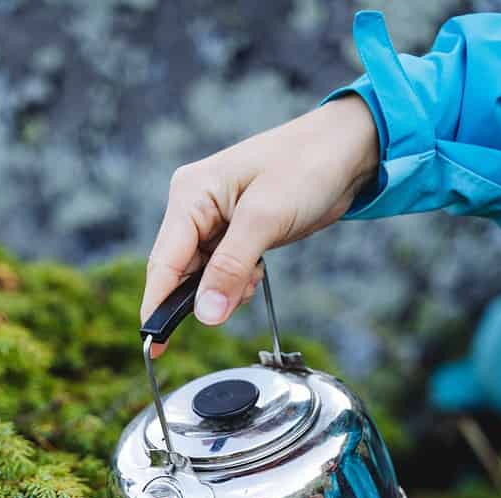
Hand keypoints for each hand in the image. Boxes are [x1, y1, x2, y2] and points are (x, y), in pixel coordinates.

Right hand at [141, 95, 378, 355]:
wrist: (347, 149)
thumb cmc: (306, 166)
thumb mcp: (265, 219)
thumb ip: (230, 268)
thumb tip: (204, 314)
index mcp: (190, 194)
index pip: (163, 261)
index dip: (157, 305)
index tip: (154, 344)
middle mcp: (194, 206)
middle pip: (179, 271)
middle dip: (202, 296)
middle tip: (228, 307)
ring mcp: (213, 220)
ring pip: (203, 275)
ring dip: (225, 289)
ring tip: (255, 276)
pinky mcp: (234, 231)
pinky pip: (222, 270)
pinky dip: (238, 281)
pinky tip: (259, 271)